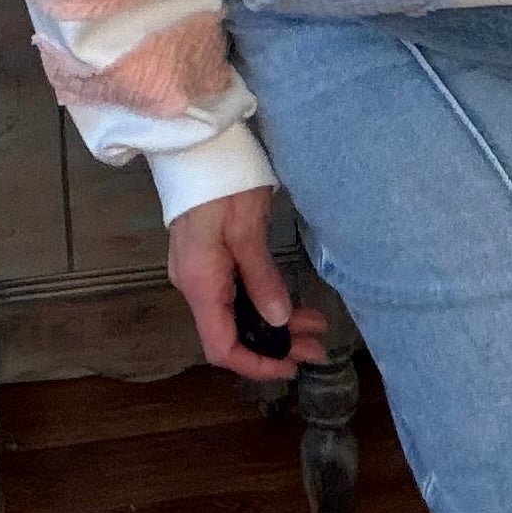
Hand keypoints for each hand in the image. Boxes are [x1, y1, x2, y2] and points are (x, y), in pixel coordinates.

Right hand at [166, 185, 330, 380]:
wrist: (196, 145)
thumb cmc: (222, 181)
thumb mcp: (248, 229)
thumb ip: (262, 277)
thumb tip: (279, 320)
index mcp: (201, 283)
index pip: (222, 346)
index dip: (256, 364)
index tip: (291, 367)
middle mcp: (194, 285)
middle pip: (231, 333)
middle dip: (275, 346)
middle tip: (317, 349)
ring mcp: (200, 272)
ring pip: (236, 314)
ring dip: (273, 324)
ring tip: (315, 329)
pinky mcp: (208, 259)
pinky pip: (235, 294)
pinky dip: (263, 303)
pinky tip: (292, 305)